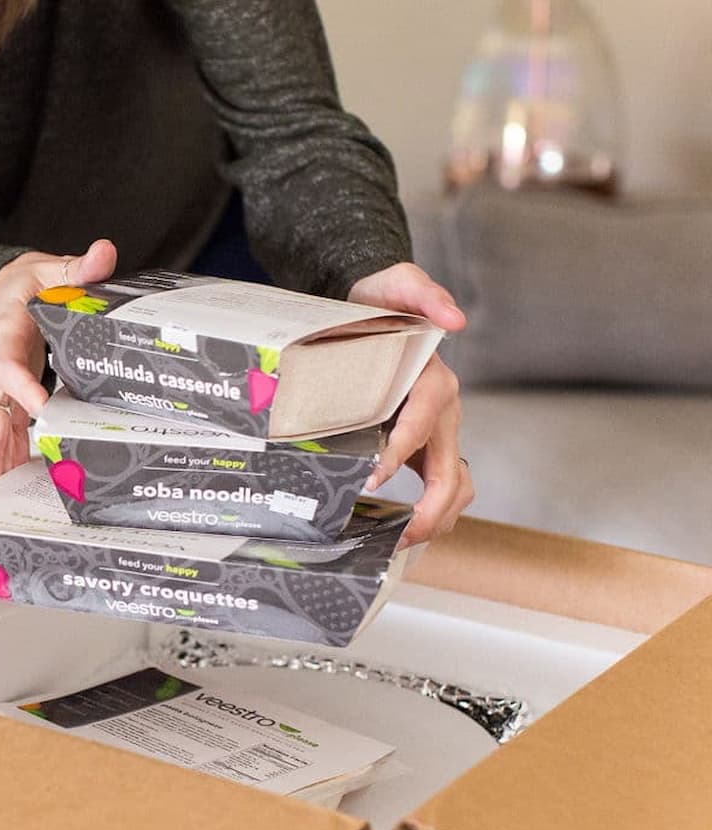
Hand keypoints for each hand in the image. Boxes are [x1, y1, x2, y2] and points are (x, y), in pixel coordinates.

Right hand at [0, 238, 117, 490]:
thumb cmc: (24, 286)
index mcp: (3, 334)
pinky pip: (2, 440)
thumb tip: (104, 252)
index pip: (6, 363)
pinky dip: (7, 469)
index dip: (19, 386)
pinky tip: (18, 499)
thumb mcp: (47, 270)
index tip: (39, 407)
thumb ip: (76, 268)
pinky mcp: (4, 407)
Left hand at [347, 262, 473, 545]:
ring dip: (435, 520)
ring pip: (454, 488)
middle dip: (431, 510)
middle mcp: (443, 412)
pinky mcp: (425, 446)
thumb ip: (421, 291)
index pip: (423, 424)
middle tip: (400, 537)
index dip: (402, 453)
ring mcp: (437, 433)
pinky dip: (426, 513)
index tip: (374, 478)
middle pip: (452, 473)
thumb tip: (455, 318)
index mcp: (435, 382)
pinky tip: (397, 532)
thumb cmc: (380, 302)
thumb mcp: (397, 285)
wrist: (374, 310)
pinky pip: (438, 487)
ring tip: (401, 544)